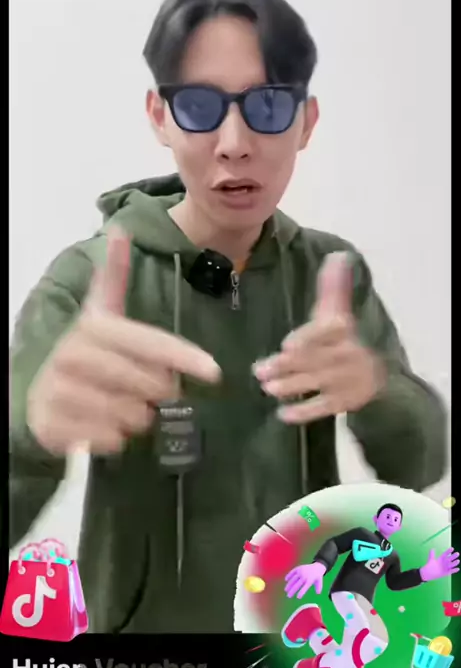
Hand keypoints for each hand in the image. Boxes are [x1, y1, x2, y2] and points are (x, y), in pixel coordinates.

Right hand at [27, 227, 220, 454]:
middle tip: (146, 389)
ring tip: (120, 404)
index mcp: (94, 326)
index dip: (184, 357)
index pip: (151, 342)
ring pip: (134, 414)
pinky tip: (103, 423)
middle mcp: (74, 355)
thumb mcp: (100, 314)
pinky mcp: (55, 426)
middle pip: (151, 383)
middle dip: (158, 391)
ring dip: (137, 416)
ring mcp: (62, 392)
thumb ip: (113, 277)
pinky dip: (117, 437)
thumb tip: (119, 229)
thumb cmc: (85, 355)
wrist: (39, 398)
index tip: (214, 372)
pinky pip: (113, 438)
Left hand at [254, 252, 385, 423]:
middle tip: (259, 371)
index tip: (287, 344)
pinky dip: (304, 411)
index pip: (327, 333)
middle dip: (287, 366)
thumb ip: (333, 287)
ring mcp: (346, 380)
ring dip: (291, 386)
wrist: (375, 377)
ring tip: (268, 388)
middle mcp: (347, 354)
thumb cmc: (344, 338)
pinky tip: (283, 414)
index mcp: (342, 330)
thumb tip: (338, 255)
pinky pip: (323, 407)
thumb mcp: (338, 312)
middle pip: (315, 359)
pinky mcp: (344, 402)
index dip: (308, 338)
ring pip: (316, 383)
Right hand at [285, 563, 325, 598]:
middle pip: (297, 585)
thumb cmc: (317, 576)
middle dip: (292, 591)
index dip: (301, 592)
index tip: (298, 597)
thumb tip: (317, 593)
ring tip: (285, 590)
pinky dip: (289, 575)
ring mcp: (301, 571)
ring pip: (293, 579)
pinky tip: (286, 580)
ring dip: (289, 585)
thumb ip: (318, 588)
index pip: (305, 587)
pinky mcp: (298, 568)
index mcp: (310, 580)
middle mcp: (304, 576)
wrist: (317, 566)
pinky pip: (292, 572)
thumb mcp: (319, 582)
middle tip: (288, 596)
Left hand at [420, 547, 459, 581]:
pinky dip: (454, 570)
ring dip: (455, 563)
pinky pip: (451, 571)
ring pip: (452, 565)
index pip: (446, 554)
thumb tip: (432, 548)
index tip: (452, 548)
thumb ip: (432, 554)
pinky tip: (458, 569)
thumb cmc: (430, 565)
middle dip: (454, 556)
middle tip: (457, 553)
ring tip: (458, 561)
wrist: (429, 573)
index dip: (449, 551)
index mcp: (442, 558)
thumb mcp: (431, 559)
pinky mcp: (446, 572)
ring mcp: (446, 567)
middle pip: (450, 558)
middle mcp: (445, 562)